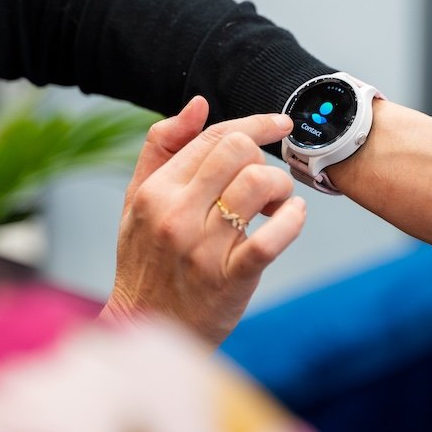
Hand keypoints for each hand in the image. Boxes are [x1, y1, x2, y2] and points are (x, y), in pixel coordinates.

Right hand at [102, 97, 306, 347]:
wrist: (144, 327)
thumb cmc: (146, 261)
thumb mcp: (137, 200)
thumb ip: (162, 147)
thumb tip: (199, 104)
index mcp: (155, 192)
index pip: (213, 137)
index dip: (255, 123)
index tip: (280, 124)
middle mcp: (176, 215)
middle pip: (238, 152)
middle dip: (264, 159)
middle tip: (266, 182)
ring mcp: (203, 249)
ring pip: (259, 185)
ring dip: (280, 187)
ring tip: (275, 204)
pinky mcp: (229, 280)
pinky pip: (272, 238)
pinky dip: (293, 220)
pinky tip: (293, 217)